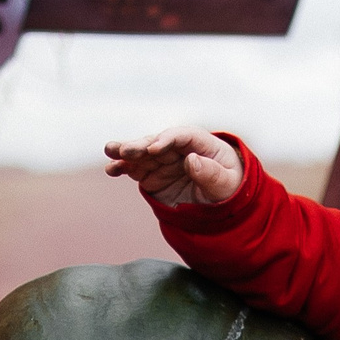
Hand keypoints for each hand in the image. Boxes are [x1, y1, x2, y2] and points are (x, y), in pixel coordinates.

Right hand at [104, 130, 242, 206]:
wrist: (222, 204)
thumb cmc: (229, 186)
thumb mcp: (227, 183)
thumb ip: (211, 173)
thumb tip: (191, 160)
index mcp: (200, 143)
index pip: (182, 136)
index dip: (167, 140)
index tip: (154, 148)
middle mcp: (178, 149)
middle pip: (157, 142)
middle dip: (141, 144)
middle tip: (124, 149)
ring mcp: (163, 161)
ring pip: (142, 153)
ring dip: (125, 152)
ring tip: (110, 151)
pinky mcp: (152, 175)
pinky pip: (136, 169)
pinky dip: (123, 168)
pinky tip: (112, 169)